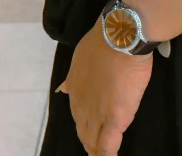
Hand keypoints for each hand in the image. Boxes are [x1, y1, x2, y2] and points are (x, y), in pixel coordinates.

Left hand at [57, 24, 152, 154]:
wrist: (118, 37)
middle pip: (84, 132)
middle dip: (88, 142)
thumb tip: (63, 89)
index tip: (90, 129)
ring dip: (96, 150)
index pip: (79, 115)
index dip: (84, 124)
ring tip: (99, 155)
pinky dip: (107, 155)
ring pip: (94, 142)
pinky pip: (108, 146)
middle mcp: (82, 106)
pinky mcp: (114, 119)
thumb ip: (74, 77)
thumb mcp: (81, 57)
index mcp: (75, 90)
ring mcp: (97, 114)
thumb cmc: (104, 42)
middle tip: (94, 149)